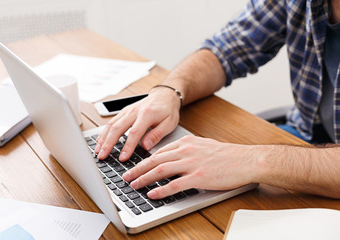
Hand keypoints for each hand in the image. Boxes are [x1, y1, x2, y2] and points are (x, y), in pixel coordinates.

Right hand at [95, 88, 180, 160]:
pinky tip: (100, 141)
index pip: (134, 133)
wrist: (164, 95)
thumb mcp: (169, 123)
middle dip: (108, 143)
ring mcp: (127, 110)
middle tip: (102, 156)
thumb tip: (145, 146)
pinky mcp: (123, 111)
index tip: (122, 158)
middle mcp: (134, 111)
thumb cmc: (167, 110)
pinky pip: (111, 122)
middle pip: (117, 128)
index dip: (127, 146)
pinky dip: (104, 132)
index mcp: (146, 114)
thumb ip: (157, 135)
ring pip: (111, 124)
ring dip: (103, 138)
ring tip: (98, 151)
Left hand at [123, 135, 257, 198]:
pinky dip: (161, 190)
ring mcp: (191, 164)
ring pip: (160, 170)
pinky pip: (175, 184)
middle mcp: (186, 151)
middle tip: (126, 176)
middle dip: (137, 169)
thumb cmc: (227, 155)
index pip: (159, 152)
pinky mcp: (199, 177)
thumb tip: (173, 156)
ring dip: (144, 178)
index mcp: (186, 143)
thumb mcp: (203, 145)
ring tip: (134, 185)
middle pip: (155, 160)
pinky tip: (153, 194)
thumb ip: (186, 149)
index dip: (144, 160)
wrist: (245, 160)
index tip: (135, 166)